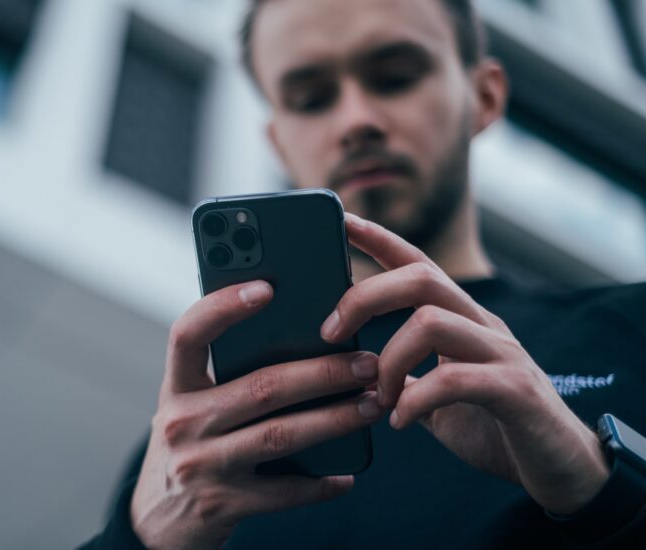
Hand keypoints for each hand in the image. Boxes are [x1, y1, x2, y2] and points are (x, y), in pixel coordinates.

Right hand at [130, 280, 382, 548]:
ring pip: (280, 434)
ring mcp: (201, 466)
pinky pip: (283, 491)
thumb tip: (303, 337)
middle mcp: (181, 423)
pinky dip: (320, 483)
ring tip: (371, 404)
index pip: (188, 334)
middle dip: (322, 372)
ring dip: (334, 419)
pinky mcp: (222, 504)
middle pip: (260, 386)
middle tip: (366, 362)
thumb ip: (226, 375)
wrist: (158, 521)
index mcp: (175, 387)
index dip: (223, 307)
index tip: (267, 287)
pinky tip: (347, 474)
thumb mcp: (192, 405)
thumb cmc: (189, 446)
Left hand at [321, 213, 609, 514]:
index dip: (380, 239)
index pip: (417, 264)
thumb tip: (358, 371)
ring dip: (388, 360)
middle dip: (365, 297)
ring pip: (431, 322)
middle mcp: (483, 326)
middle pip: (420, 278)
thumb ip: (406, 378)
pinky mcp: (516, 391)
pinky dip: (415, 400)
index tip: (341, 220)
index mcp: (462, 321)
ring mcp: (502, 354)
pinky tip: (400, 422)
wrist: (562, 469)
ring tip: (377, 397)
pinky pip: (454, 379)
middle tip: (329, 332)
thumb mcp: (438, 398)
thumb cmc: (497, 429)